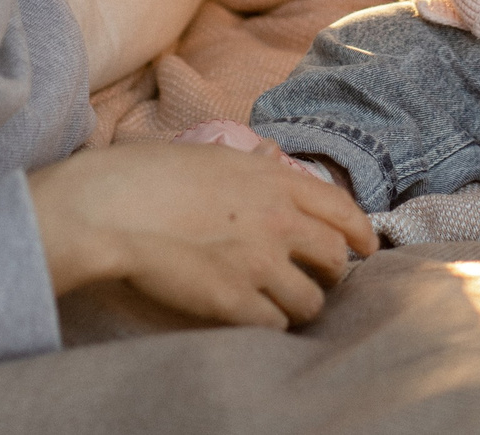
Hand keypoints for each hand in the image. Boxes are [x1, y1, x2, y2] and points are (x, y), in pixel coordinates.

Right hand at [28, 141, 377, 328]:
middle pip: (334, 258)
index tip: (366, 247)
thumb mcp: (212, 156)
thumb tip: (271, 154)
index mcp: (273, 182)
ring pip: (312, 301)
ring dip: (303, 305)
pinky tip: (254, 317)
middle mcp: (277, 222)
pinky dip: (271, 324)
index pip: (341, 209)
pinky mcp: (236, 302)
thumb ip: (251, 164)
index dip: (361, 232)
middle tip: (319, 278)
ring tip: (285, 304)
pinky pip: (276, 324)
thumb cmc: (150, 176)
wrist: (113, 209)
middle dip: (332, 272)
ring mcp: (259, 263)